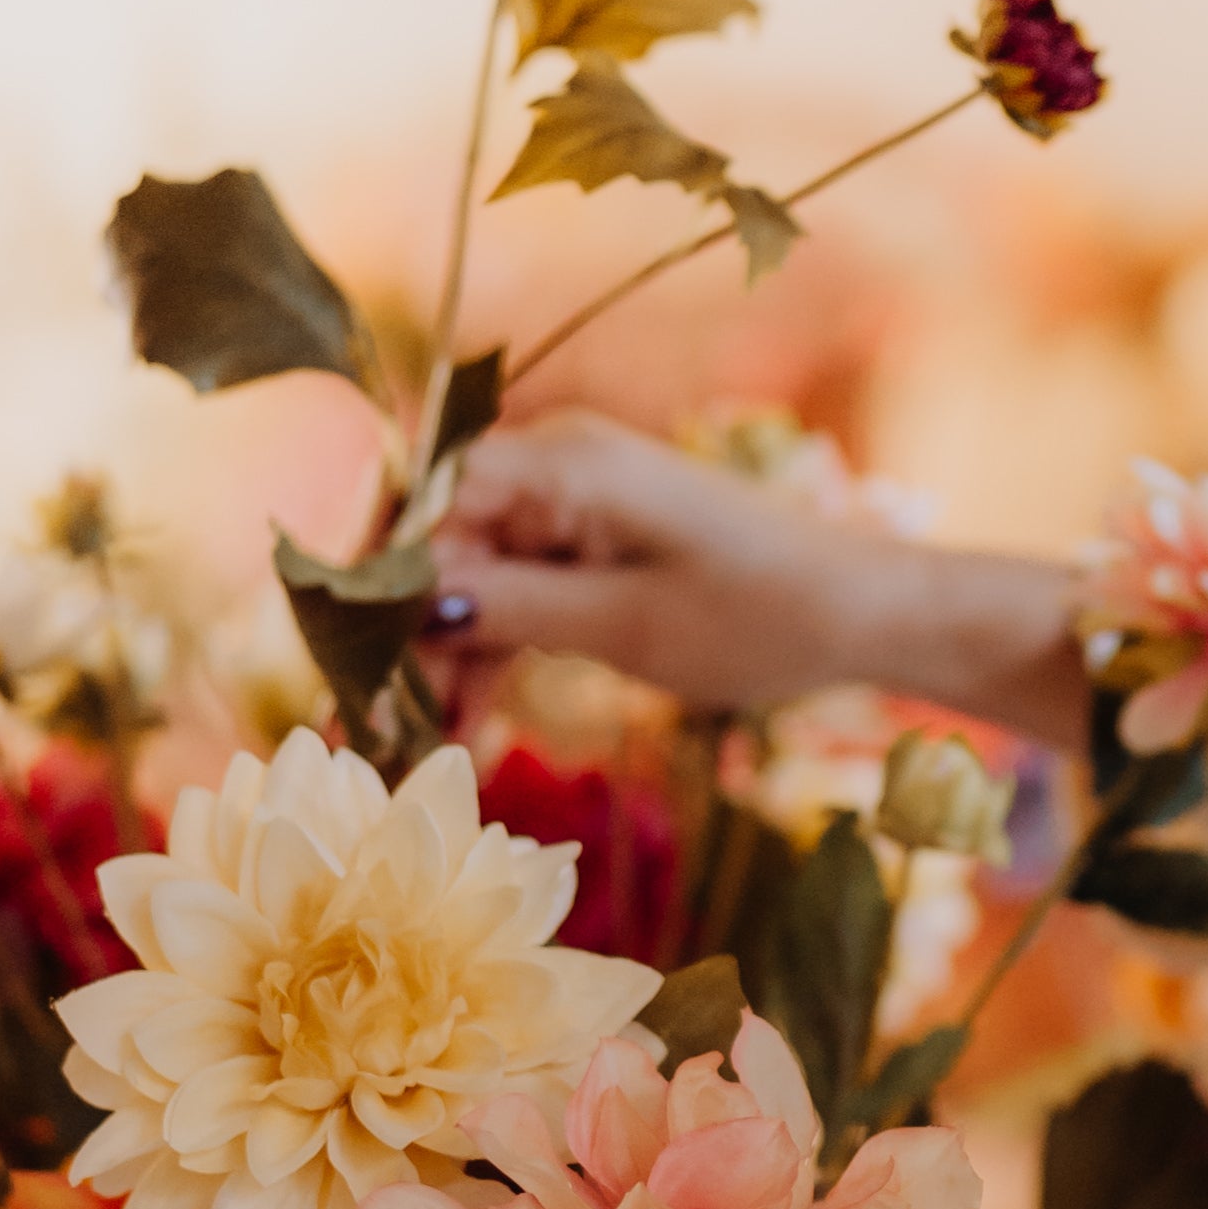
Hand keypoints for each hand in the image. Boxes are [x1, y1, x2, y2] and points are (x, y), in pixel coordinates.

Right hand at [431, 413, 1084, 743]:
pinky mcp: (588, 542)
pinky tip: (465, 726)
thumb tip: (410, 606)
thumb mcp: (626, 625)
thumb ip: (512, 610)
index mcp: (565, 460)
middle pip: (436, 539)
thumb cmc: (759, 613)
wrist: (862, 614)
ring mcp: (571, 502)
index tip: (345, 662)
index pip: (425, 499)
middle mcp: (556, 463)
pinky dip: (489, 651)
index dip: (374, 577)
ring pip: (467, 574)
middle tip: (370, 727)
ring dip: (441, 656)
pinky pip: (510, 590)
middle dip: (400, 631)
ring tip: (414, 748)